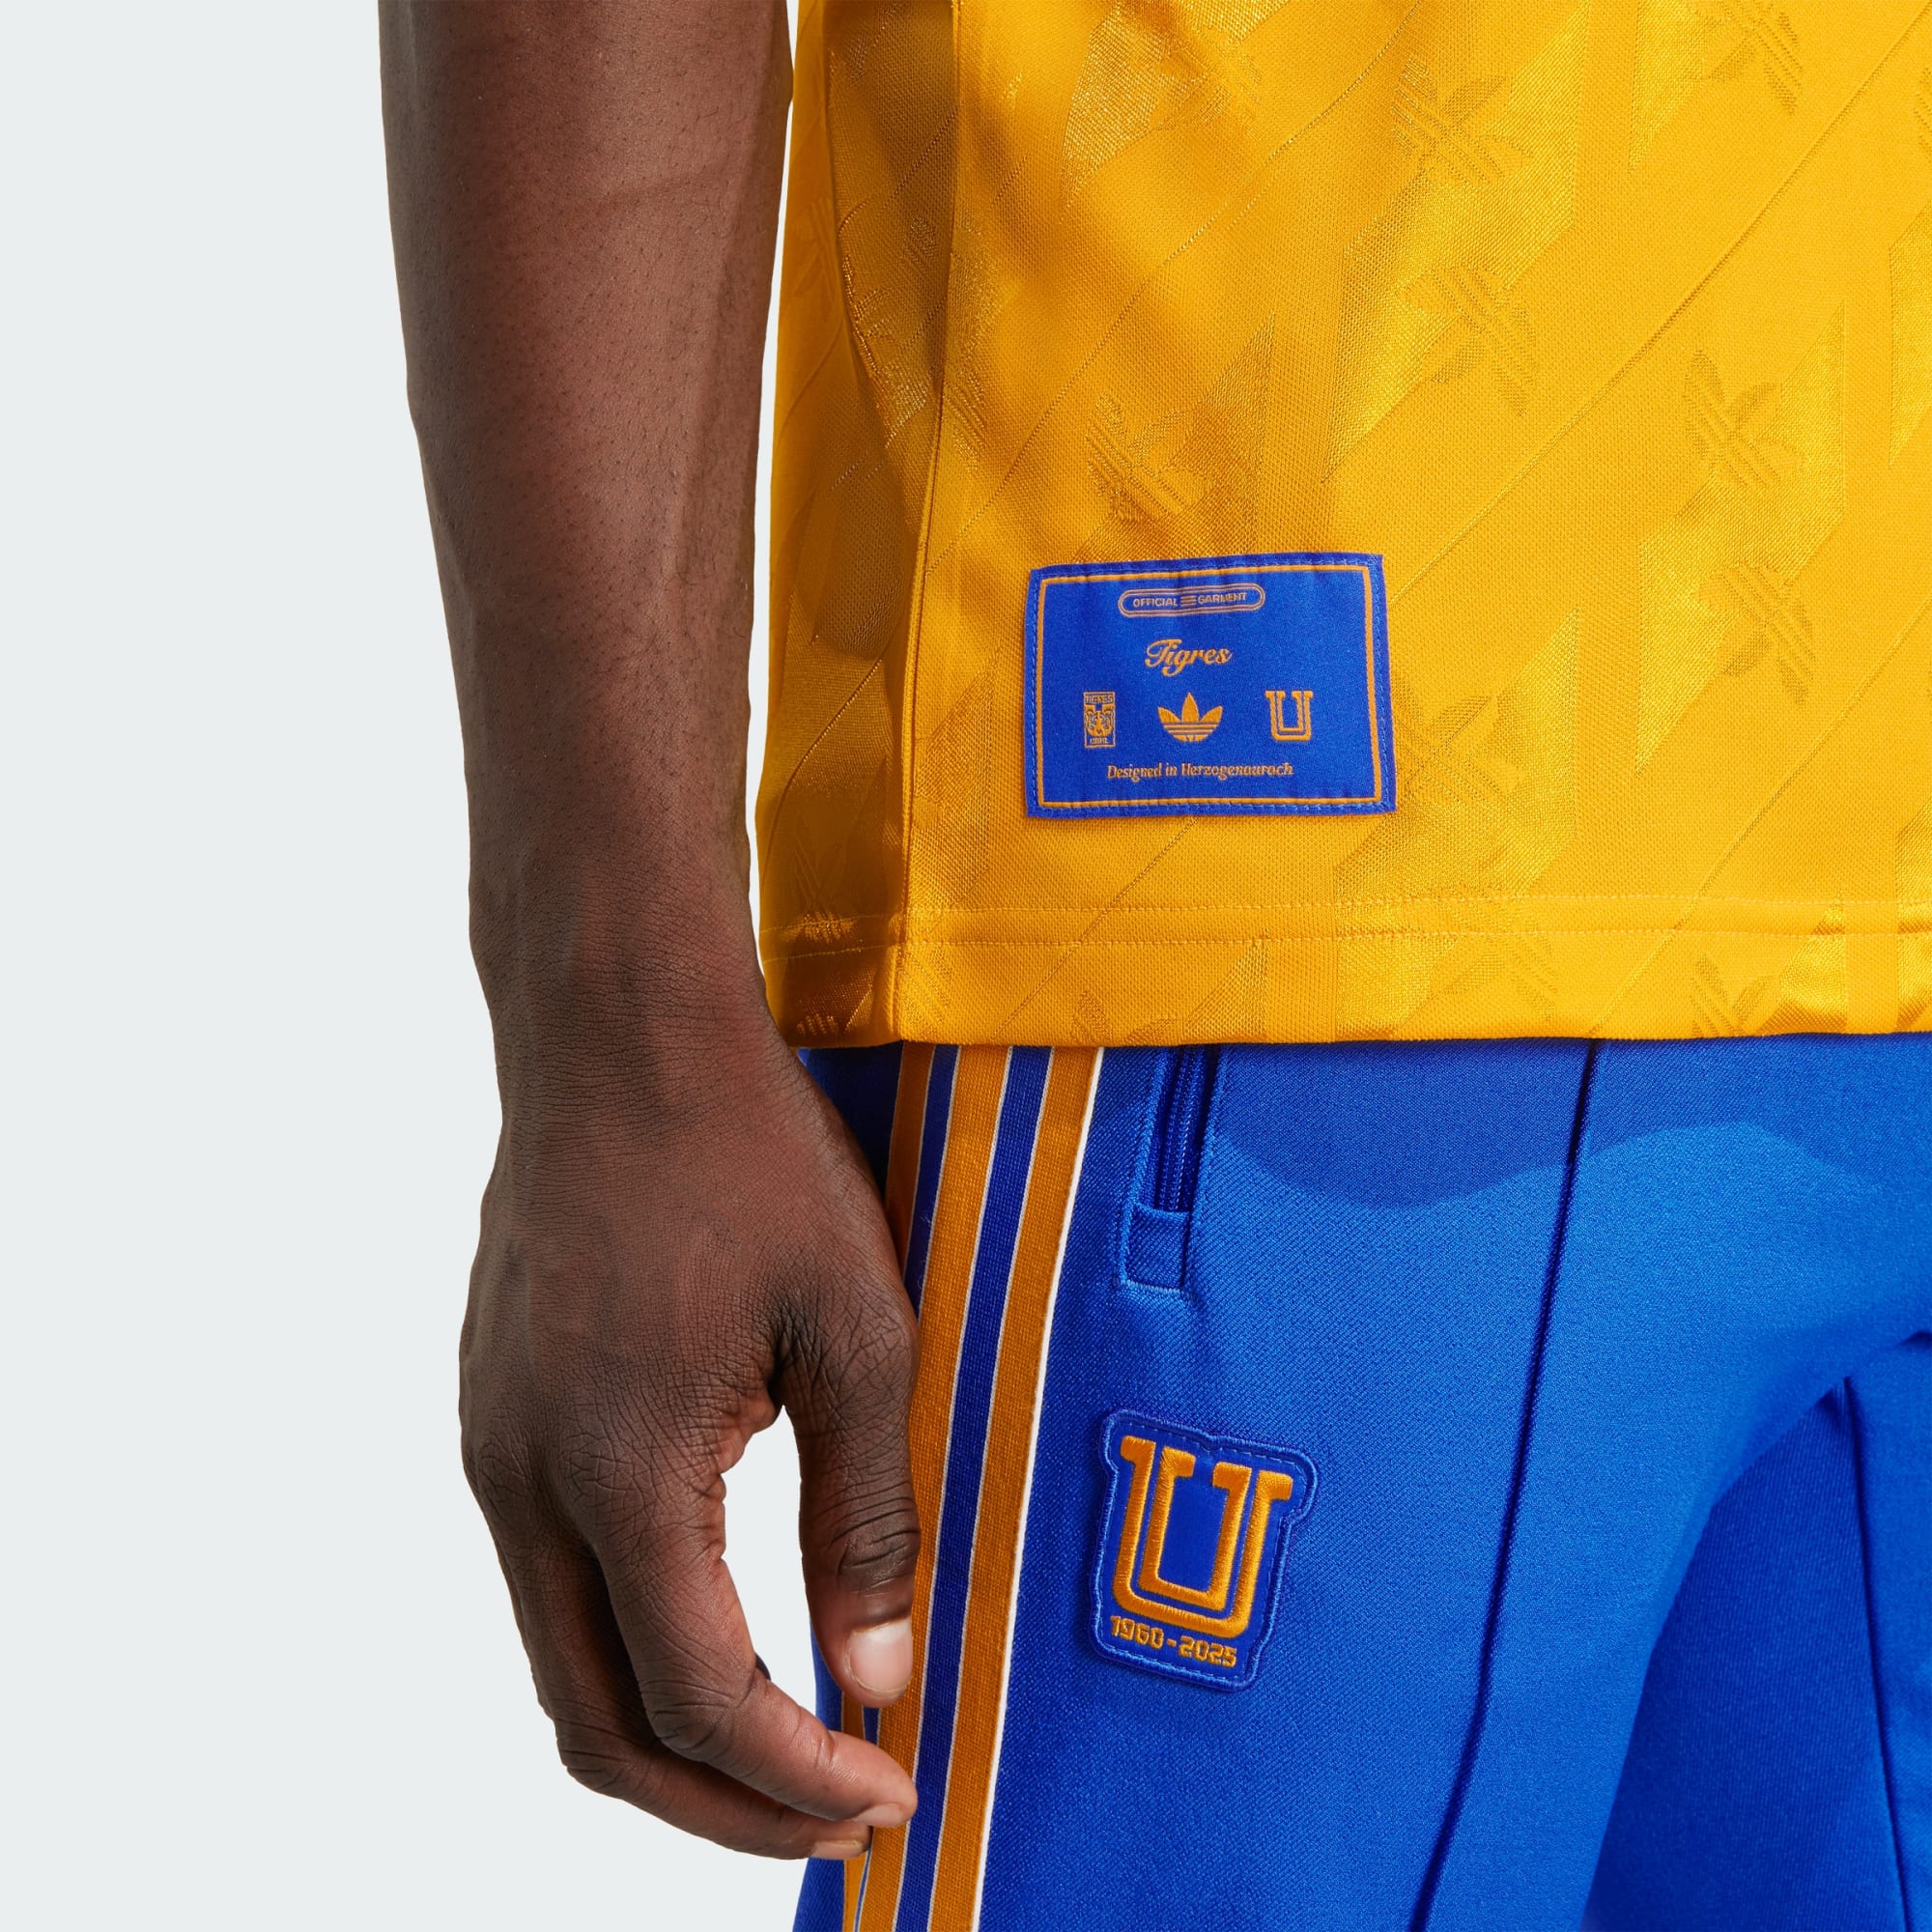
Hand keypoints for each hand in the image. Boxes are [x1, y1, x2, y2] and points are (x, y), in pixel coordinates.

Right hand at [459, 1014, 920, 1857]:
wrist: (619, 1031)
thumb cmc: (750, 1156)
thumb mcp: (857, 1330)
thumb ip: (864, 1513)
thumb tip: (875, 1674)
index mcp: (618, 1468)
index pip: (698, 1697)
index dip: (795, 1777)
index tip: (886, 1793)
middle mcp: (524, 1479)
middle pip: (596, 1723)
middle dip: (717, 1801)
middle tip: (834, 1810)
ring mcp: (490, 1447)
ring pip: (560, 1659)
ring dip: (666, 1730)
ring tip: (785, 1742)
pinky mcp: (494, 1410)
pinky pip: (546, 1576)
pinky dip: (628, 1641)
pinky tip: (715, 1624)